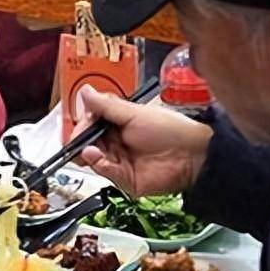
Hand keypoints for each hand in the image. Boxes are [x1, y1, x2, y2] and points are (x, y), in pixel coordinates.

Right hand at [72, 86, 212, 196]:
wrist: (192, 155)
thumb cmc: (170, 130)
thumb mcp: (134, 113)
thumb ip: (106, 106)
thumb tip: (84, 91)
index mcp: (118, 123)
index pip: (91, 124)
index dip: (82, 125)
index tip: (78, 124)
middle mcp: (117, 142)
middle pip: (87, 143)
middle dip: (79, 140)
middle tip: (77, 139)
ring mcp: (120, 161)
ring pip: (93, 159)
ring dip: (88, 153)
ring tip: (89, 149)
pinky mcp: (125, 179)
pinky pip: (105, 173)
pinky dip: (99, 165)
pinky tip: (96, 157)